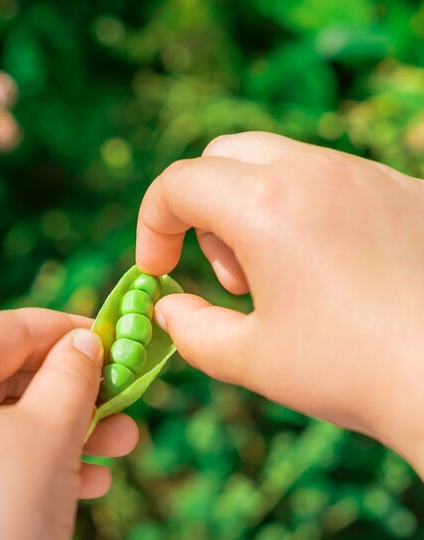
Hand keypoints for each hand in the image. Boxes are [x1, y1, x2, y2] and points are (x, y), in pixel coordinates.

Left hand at [0, 309, 137, 539]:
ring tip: (120, 442)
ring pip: (6, 422)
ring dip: (67, 430)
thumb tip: (84, 341)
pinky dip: (40, 461)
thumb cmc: (8, 508)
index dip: (64, 328)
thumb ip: (74, 371)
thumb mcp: (53, 426)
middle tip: (122, 396)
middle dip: (74, 391)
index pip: (5, 329)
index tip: (109, 335)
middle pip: (7, 377)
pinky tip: (91, 480)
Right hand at [137, 131, 423, 471]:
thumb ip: (190, 329)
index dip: (152, 226)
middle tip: (228, 275)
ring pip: (277, 164)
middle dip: (201, 210)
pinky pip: (330, 181)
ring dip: (253, 212)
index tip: (160, 269)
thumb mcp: (248, 359)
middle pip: (223, 156)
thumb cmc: (351, 372)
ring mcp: (367, 175)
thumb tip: (169, 307)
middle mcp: (317, 172)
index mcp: (267, 206)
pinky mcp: (405, 191)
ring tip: (279, 281)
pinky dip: (303, 213)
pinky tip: (329, 274)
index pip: (178, 183)